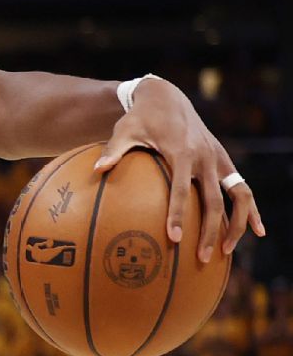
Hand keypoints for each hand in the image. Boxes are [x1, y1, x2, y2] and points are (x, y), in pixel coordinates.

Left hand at [94, 78, 263, 262]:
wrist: (167, 97)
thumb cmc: (140, 117)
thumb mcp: (125, 130)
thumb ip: (113, 151)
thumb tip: (97, 170)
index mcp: (181, 152)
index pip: (181, 190)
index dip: (178, 214)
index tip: (174, 238)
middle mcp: (205, 157)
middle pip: (213, 201)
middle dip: (209, 231)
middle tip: (199, 258)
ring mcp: (218, 159)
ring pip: (238, 196)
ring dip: (237, 224)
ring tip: (227, 251)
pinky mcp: (224, 160)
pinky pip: (242, 187)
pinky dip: (252, 209)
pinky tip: (258, 231)